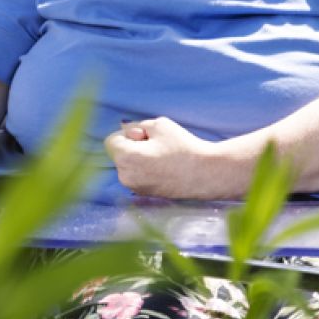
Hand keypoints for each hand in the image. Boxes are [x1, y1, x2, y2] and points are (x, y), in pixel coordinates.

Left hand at [105, 117, 246, 198]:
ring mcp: (135, 188)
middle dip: (132, 147)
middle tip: (158, 146)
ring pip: (128, 165)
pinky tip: (165, 168)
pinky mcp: (145, 194)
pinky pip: (137, 176)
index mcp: (126, 158)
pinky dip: (145, 170)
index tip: (145, 136)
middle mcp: (125, 176)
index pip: (111, 141)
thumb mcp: (159, 125)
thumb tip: (125, 132)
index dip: (128, 135)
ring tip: (163, 157)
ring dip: (138, 158)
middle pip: (119, 154)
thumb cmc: (183, 147)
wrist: (206, 174)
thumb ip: (137, 126)